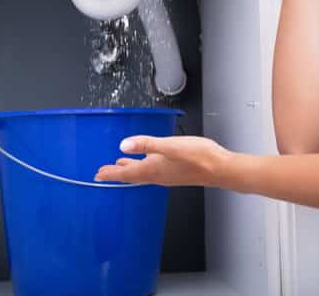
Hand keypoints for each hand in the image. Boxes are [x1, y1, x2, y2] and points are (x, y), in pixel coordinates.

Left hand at [94, 135, 233, 187]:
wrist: (221, 169)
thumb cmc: (200, 158)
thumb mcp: (171, 146)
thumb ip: (147, 143)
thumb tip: (124, 144)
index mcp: (153, 169)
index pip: (126, 174)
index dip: (110, 174)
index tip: (97, 175)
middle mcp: (158, 175)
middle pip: (131, 175)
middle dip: (116, 173)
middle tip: (103, 172)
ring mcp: (167, 174)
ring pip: (142, 173)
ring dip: (129, 170)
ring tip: (120, 166)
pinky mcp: (176, 171)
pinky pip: (152, 171)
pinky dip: (143, 166)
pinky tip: (147, 160)